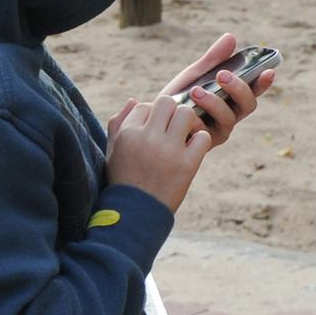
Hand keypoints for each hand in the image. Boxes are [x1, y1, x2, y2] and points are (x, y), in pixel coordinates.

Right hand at [103, 97, 210, 212]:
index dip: (151, 116)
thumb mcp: (112, 152)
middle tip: (172, 127)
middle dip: (171, 112)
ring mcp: (168, 150)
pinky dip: (201, 140)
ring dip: (188, 123)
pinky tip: (192, 150)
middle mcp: (148, 137)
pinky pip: (203, 137)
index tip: (154, 130)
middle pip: (167, 102)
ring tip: (183, 136)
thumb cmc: (123, 181)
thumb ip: (118, 124)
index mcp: (128, 133)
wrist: (135, 214)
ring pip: (187, 113)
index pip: (145, 105)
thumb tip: (134, 100)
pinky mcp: (187, 164)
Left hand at [160, 32, 273, 148]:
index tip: (268, 70)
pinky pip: (205, 133)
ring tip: (194, 91)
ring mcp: (218, 132)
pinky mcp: (203, 144)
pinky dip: (195, 119)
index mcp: (233, 99)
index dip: (264, 83)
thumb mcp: (195, 75)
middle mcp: (231, 116)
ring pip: (228, 119)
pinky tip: (183, 111)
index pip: (254, 91)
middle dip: (238, 88)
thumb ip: (213, 59)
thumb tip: (231, 37)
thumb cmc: (179, 97)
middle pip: (247, 105)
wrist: (154, 120)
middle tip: (222, 74)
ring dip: (214, 102)